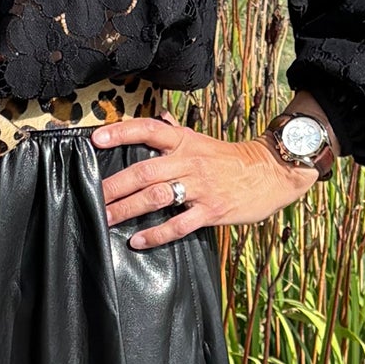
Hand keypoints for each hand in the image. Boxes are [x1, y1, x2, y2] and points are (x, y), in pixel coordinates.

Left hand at [92, 114, 315, 249]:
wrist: (272, 172)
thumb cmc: (232, 160)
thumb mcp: (203, 141)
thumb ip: (177, 135)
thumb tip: (158, 122)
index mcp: (186, 142)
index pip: (149, 130)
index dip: (121, 133)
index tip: (96, 139)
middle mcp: (190, 161)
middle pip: (144, 171)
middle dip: (114, 185)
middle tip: (92, 196)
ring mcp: (201, 187)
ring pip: (156, 197)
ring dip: (127, 209)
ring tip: (106, 218)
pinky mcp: (212, 211)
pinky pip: (178, 225)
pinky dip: (155, 234)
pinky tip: (137, 241)